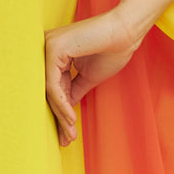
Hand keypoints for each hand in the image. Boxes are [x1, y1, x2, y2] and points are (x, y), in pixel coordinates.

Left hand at [44, 5, 145, 146]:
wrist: (127, 32)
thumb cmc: (112, 49)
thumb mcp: (88, 77)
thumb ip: (73, 91)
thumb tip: (65, 110)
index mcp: (54, 53)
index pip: (53, 87)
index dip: (60, 112)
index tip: (66, 134)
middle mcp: (46, 48)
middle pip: (47, 90)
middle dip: (58, 118)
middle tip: (66, 140)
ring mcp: (48, 46)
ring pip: (49, 90)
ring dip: (61, 115)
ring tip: (70, 134)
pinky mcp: (54, 49)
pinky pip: (53, 84)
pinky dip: (61, 104)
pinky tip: (71, 119)